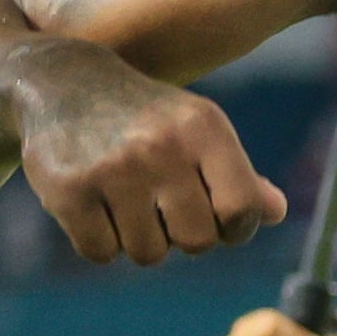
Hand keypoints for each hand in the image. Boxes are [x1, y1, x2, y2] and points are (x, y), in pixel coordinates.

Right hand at [14, 46, 284, 265]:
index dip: (234, 228)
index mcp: (202, 128)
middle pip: (196, 242)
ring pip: (147, 253)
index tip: (217, 219)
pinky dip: (99, 240)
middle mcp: (160, 146)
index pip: (242, 211)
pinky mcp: (68, 190)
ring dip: (138, 239)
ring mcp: (112, 169)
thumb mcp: (197, 129)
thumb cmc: (144, 115)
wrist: (62, 82)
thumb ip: (237, 173)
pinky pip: (101, 253)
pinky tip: (94, 205)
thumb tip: (275, 212)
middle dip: (182, 235)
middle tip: (162, 207)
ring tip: (125, 201)